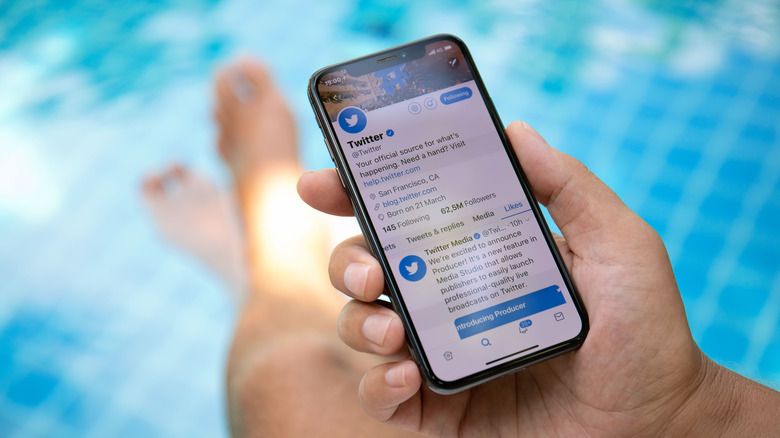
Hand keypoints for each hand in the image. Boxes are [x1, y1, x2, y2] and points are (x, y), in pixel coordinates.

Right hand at [297, 122, 759, 436]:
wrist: (657, 422)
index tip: (322, 183)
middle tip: (368, 269)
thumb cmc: (645, 331)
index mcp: (478, 253)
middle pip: (368, 267)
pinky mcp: (437, 407)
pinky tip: (406, 373)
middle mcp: (449, 298)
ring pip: (362, 326)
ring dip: (358, 320)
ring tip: (393, 327)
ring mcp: (439, 352)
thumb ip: (570, 187)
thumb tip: (517, 131)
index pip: (405, 216)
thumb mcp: (618, 246)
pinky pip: (383, 395)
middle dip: (347, 260)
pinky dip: (378, 383)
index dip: (355, 195)